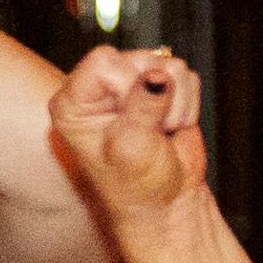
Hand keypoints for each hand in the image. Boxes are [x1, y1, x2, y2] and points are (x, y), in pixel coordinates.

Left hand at [46, 43, 204, 231]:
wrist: (165, 203)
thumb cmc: (135, 185)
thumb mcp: (131, 149)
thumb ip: (142, 108)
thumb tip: (158, 75)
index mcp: (73, 102)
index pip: (103, 60)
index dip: (126, 85)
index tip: (129, 118)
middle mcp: (98, 88)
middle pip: (142, 59)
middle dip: (156, 97)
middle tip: (147, 130)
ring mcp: (132, 85)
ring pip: (170, 66)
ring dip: (175, 104)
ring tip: (158, 131)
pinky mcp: (161, 88)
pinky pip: (188, 78)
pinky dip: (188, 104)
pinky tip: (170, 126)